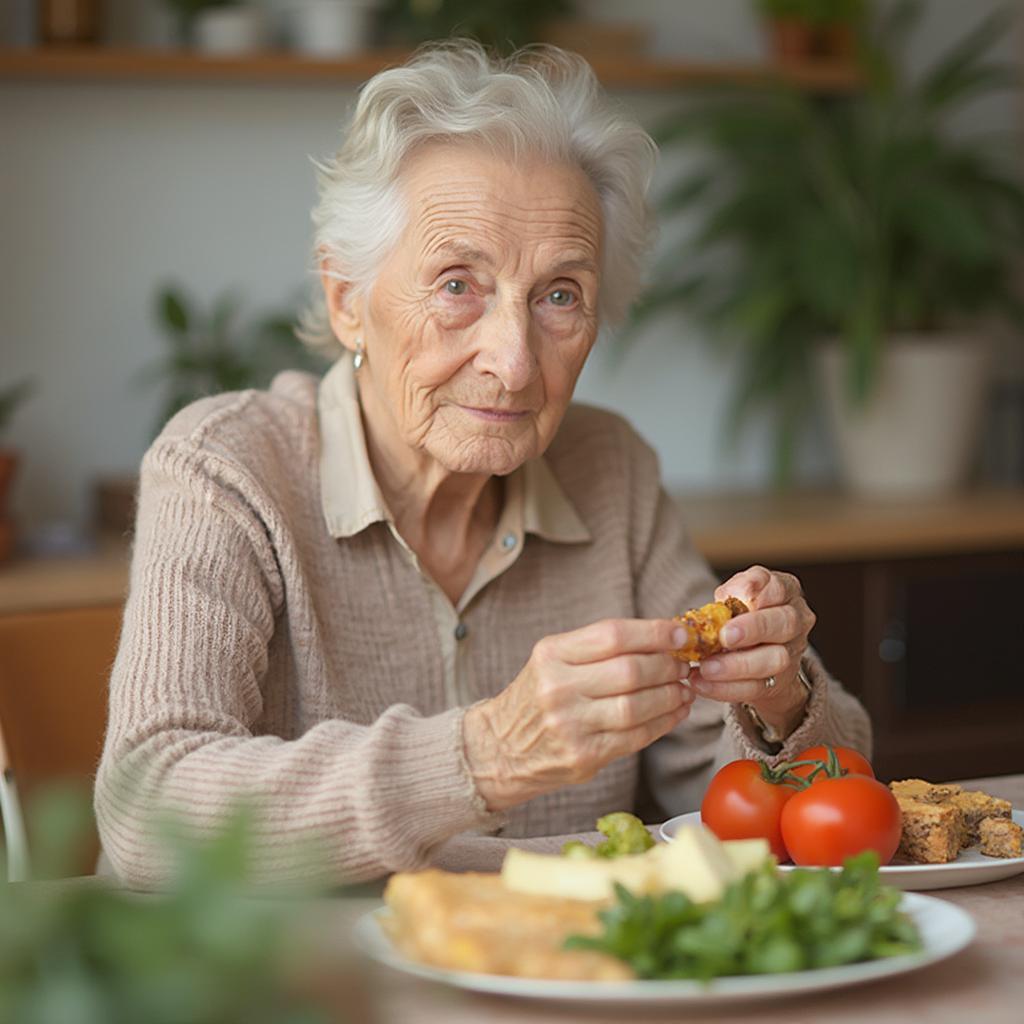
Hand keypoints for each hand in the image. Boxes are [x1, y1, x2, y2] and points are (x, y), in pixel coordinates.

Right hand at [463, 619, 693, 811]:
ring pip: (638, 705)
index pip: (612, 635)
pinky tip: (674, 713)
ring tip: (683, 689)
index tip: (681, 633)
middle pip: (631, 670)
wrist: (498, 749)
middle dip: (668, 666)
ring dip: (671, 696)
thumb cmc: (536, 697)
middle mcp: (558, 687)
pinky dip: (663, 723)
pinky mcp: (584, 757)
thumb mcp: (554, 660)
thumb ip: (600, 648)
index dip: (654, 632)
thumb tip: (666, 638)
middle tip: (684, 665)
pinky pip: (636, 737)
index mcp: (551, 654)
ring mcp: (570, 725)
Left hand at [689, 566, 815, 737]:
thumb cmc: (740, 614)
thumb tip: (726, 598)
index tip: (737, 597)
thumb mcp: (735, 595)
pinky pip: (756, 688)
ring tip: (706, 667)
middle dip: (753, 629)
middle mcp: (795, 621)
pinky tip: (701, 683)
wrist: (754, 654)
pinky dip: (725, 688)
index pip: (780, 586)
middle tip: (724, 636)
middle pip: (784, 622)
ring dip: (737, 665)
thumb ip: (733, 592)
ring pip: (774, 659)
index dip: (759, 591)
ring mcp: (792, 653)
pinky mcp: (779, 683)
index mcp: (786, 592)